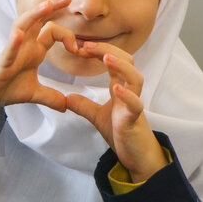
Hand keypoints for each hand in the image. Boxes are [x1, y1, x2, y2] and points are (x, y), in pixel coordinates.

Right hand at [0, 0, 77, 113]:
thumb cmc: (4, 87)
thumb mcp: (33, 94)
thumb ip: (51, 97)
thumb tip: (67, 106)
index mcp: (33, 50)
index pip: (52, 31)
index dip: (67, 36)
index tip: (78, 48)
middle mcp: (24, 45)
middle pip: (37, 20)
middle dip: (52, 6)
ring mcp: (12, 52)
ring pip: (22, 27)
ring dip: (34, 15)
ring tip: (46, 5)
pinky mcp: (0, 64)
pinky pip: (8, 51)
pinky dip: (14, 42)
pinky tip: (19, 34)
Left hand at [66, 42, 168, 182]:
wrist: (136, 156)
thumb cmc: (121, 132)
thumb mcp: (97, 116)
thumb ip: (83, 106)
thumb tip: (66, 98)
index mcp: (120, 87)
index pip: (112, 60)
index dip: (98, 50)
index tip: (80, 47)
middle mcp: (129, 91)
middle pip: (126, 61)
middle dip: (108, 50)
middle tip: (87, 45)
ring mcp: (134, 103)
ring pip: (135, 78)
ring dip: (121, 66)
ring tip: (106, 57)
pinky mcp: (135, 119)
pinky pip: (135, 104)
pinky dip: (128, 95)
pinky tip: (117, 88)